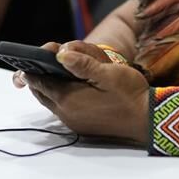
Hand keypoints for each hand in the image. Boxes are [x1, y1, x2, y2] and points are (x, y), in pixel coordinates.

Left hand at [14, 40, 148, 143]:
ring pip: (51, 100)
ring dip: (50, 85)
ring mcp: (73, 121)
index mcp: (69, 98)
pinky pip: (62, 108)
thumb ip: (83, 63)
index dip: (33, 65)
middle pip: (41, 91)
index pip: (39, 80)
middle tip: (41, 60)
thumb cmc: (129, 93)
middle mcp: (66, 113)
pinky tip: (72, 84)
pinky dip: (60, 94)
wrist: (146, 119)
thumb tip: (59, 53)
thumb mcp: (109, 73)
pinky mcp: (81, 125)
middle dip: (39, 75)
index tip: (31, 54)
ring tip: (56, 69)